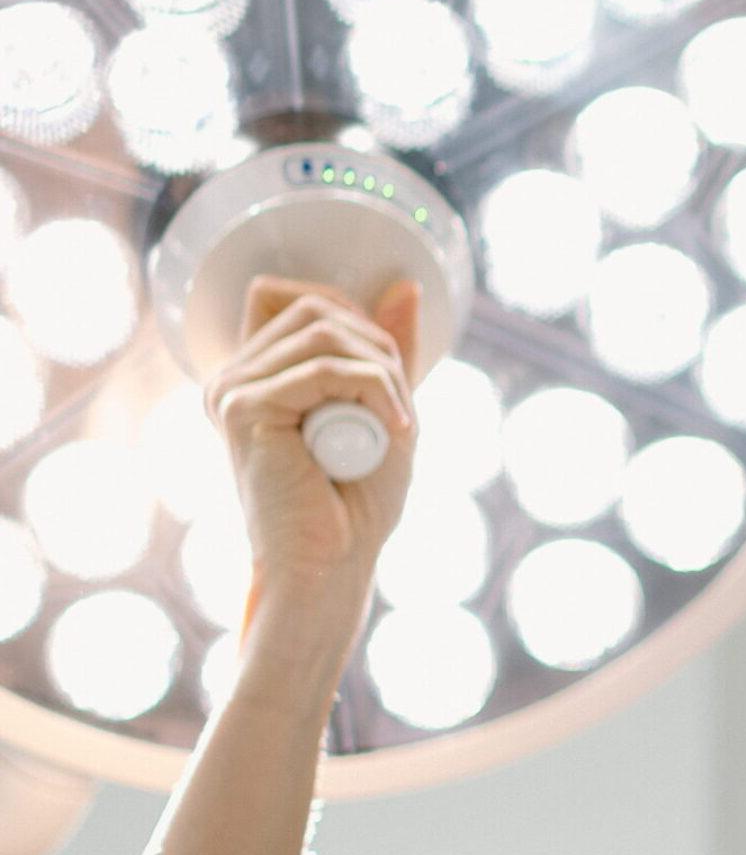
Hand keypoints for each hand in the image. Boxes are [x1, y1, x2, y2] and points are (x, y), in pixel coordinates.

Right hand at [204, 274, 421, 643]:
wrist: (331, 567)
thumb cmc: (355, 506)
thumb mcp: (385, 412)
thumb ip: (387, 353)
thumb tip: (406, 287)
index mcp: (255, 375)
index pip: (298, 298)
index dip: (355, 318)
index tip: (389, 375)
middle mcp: (232, 376)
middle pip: (316, 307)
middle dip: (378, 347)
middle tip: (401, 408)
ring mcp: (231, 389)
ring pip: (325, 332)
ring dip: (382, 373)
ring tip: (397, 425)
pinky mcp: (242, 408)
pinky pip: (325, 370)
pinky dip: (375, 392)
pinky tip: (395, 430)